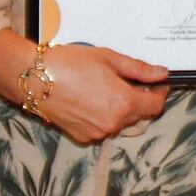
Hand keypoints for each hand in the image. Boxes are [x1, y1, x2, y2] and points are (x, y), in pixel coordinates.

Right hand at [0, 33, 167, 144]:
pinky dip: (102, 117)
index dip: (160, 93)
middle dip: (139, 100)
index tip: (157, 84)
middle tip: (126, 81)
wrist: (34, 78)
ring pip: (121, 123)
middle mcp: (113, 123)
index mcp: (124, 103)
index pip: (156, 106)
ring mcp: (98, 133)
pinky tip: (89, 100)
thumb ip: (139, 69)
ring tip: (102, 89)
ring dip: (120, 110)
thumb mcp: (108, 58)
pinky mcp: (83, 137)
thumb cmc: (68, 64)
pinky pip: (103, 129)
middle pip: (140, 116)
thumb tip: (161, 73)